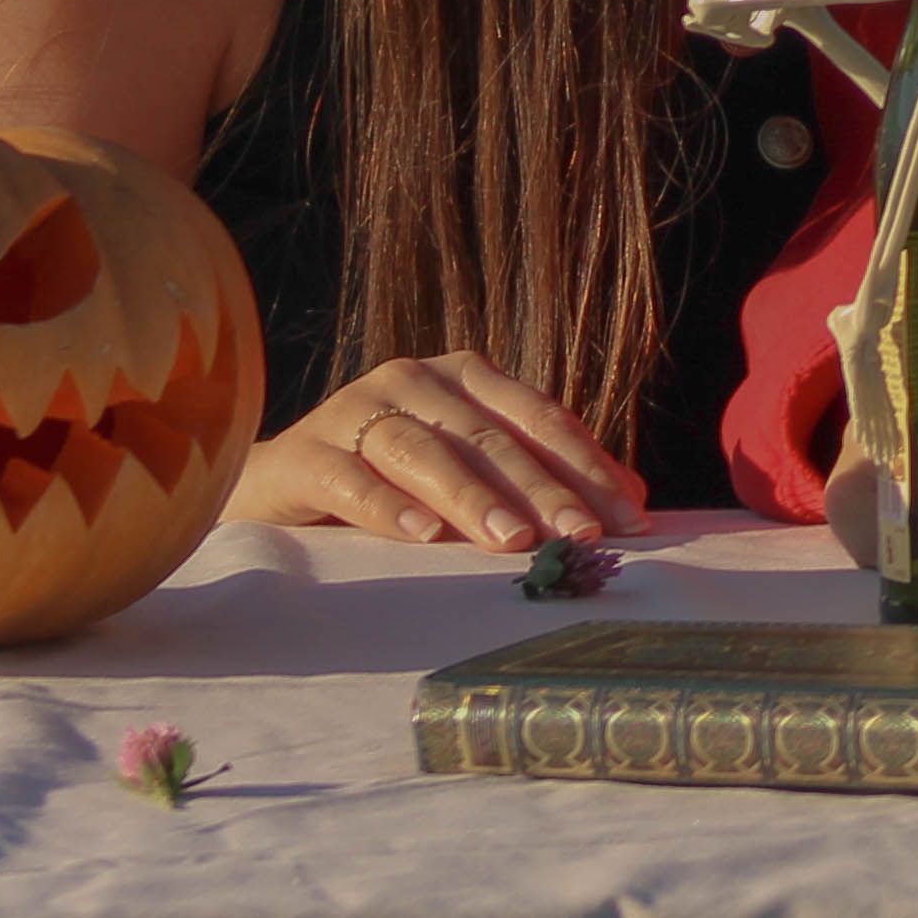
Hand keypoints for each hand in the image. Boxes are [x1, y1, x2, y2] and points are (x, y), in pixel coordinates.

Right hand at [228, 350, 650, 548]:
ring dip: (472, 498)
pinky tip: (423, 537)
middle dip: (542, 490)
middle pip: (488, 437)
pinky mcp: (308, 452)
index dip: (585, 466)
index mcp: (464, 376)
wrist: (282, 484)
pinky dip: (390, 508)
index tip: (628, 520)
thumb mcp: (471, 471)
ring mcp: (357, 410)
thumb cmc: (394, 479)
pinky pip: (352, 480)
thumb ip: (541, 476)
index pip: (537, 417)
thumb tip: (635, 501)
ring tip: (511, 540)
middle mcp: (414, 379)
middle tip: (582, 537)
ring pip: (425, 453)